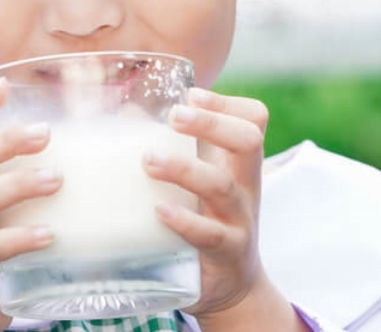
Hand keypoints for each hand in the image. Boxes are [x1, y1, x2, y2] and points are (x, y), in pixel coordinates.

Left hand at [142, 87, 275, 318]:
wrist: (234, 286)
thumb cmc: (206, 220)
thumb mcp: (197, 183)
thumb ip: (171, 147)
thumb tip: (126, 111)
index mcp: (238, 163)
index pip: (253, 120)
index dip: (226, 104)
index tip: (191, 94)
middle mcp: (245, 187)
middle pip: (248, 142)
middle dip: (212, 123)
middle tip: (174, 115)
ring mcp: (238, 220)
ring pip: (222, 187)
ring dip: (184, 169)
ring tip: (149, 160)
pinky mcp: (226, 254)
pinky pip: (210, 235)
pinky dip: (184, 221)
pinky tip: (158, 211)